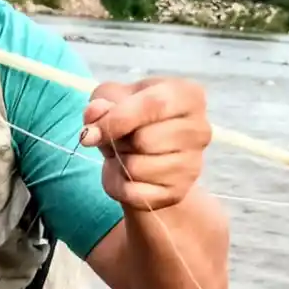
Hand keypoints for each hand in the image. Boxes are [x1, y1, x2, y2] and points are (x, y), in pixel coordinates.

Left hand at [80, 77, 212, 212]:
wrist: (144, 157)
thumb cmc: (131, 119)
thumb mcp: (113, 100)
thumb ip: (101, 101)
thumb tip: (94, 113)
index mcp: (188, 96)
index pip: (155, 104)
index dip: (117, 119)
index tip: (90, 132)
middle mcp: (199, 129)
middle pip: (144, 139)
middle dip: (118, 142)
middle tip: (120, 140)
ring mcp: (192, 164)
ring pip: (136, 168)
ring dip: (119, 163)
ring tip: (127, 155)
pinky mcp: (177, 192)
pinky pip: (134, 192)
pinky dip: (119, 186)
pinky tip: (129, 176)